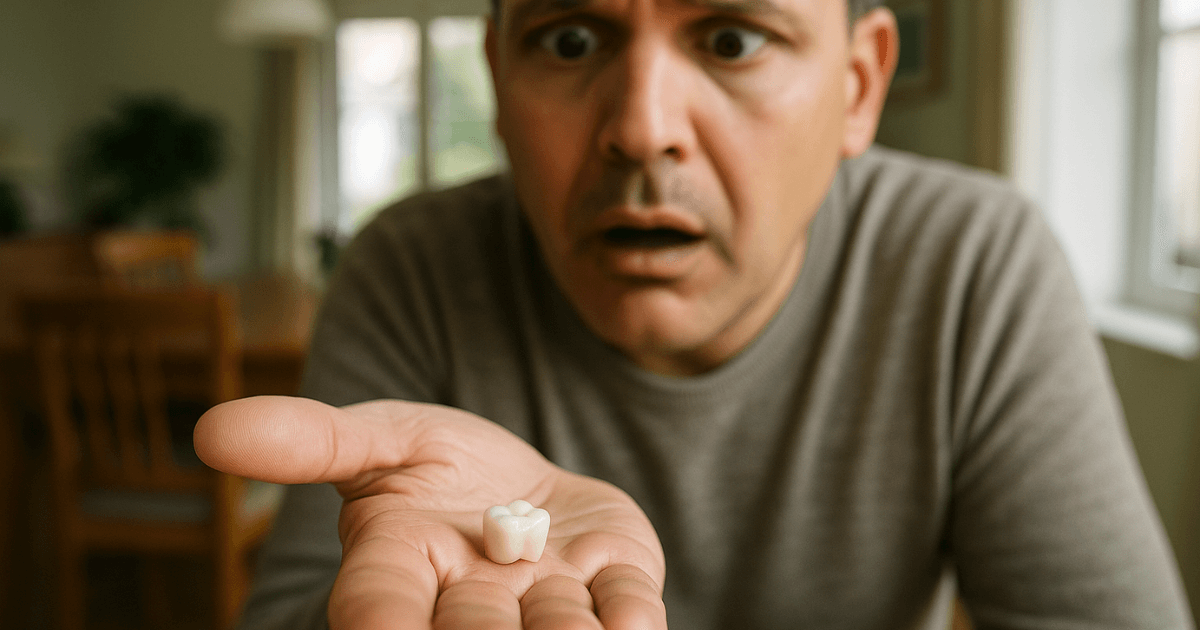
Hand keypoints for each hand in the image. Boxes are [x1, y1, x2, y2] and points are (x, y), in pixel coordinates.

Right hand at [194, 396, 666, 629]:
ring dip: (558, 629)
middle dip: (478, 629)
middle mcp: (471, 604)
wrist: (526, 485)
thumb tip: (211, 431)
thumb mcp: (376, 436)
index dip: (378, 622)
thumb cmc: (438, 467)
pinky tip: (627, 624)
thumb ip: (311, 440)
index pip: (377, 607)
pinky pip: (627, 610)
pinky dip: (628, 620)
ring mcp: (547, 604)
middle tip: (481, 607)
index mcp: (399, 569)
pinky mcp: (614, 583)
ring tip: (555, 608)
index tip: (377, 627)